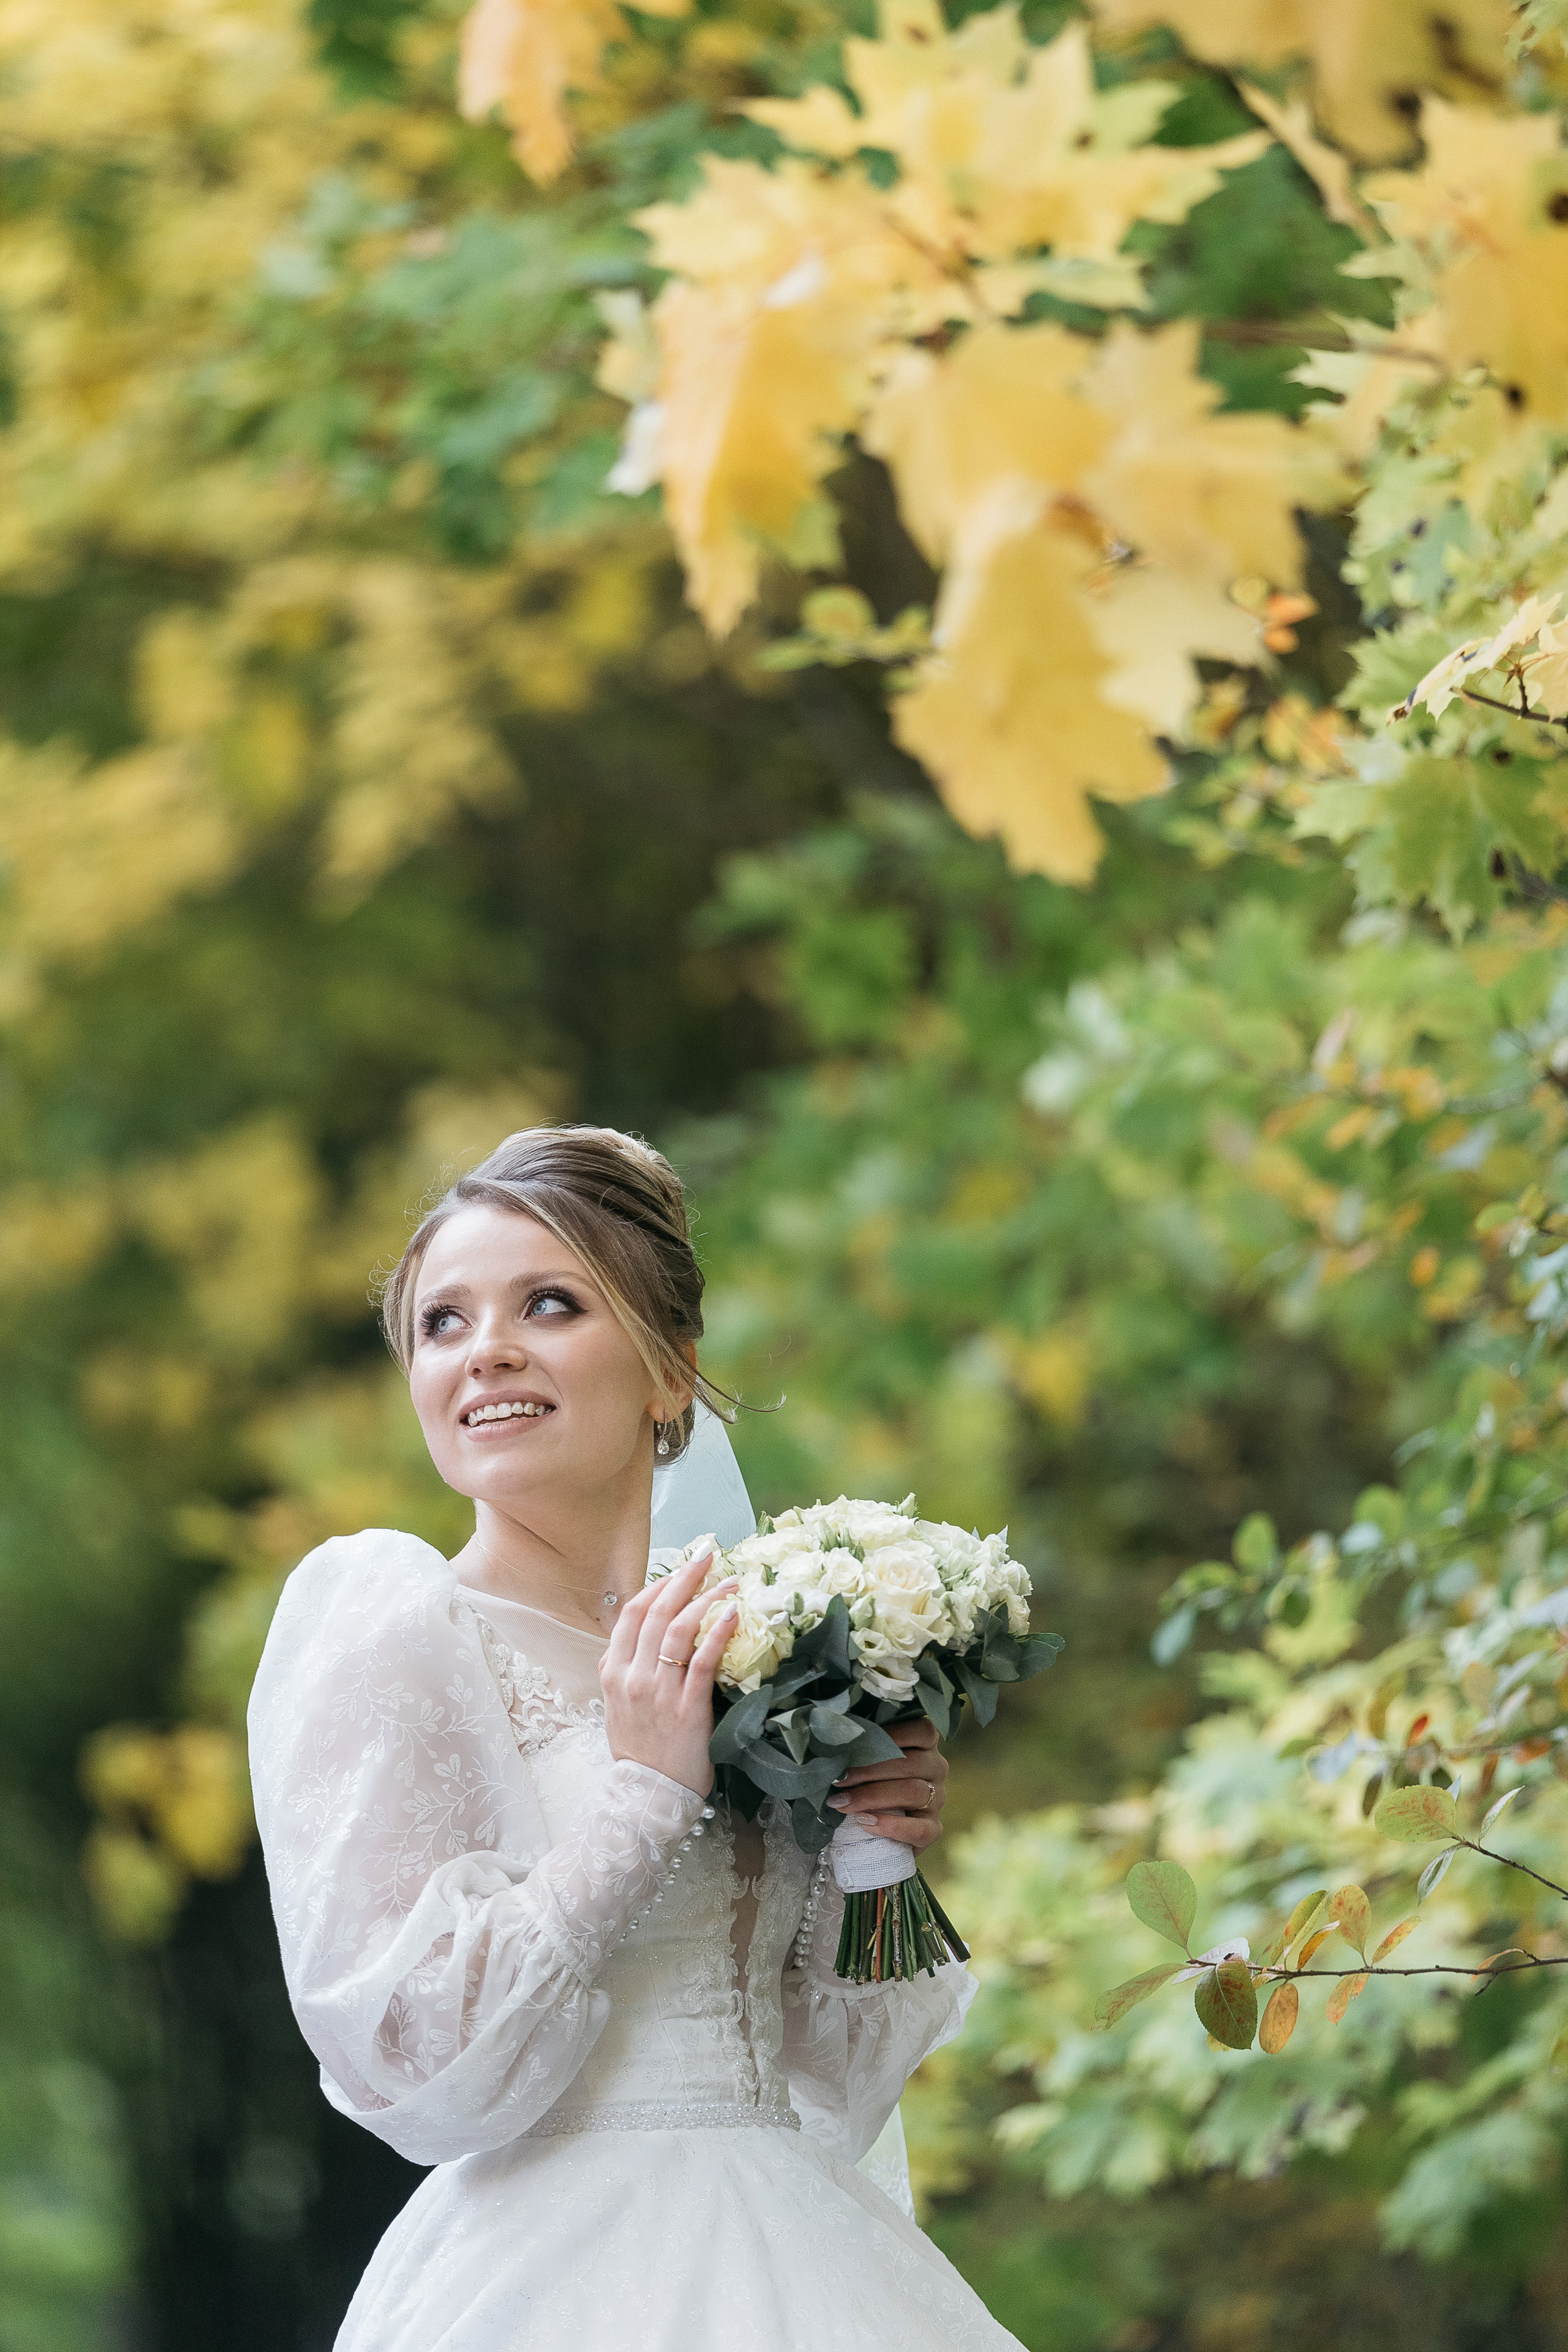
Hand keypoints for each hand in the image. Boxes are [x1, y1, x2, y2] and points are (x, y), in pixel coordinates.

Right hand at [600, 1548, 736, 1796]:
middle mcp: (633, 1676)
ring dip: (706, 1599)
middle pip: (658, 1612)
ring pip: (680, 1630)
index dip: (657, 1585)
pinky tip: (733, 1614)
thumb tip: (646, 1636)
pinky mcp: (688, 1709)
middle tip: (707, 1557)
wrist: (646, 1796)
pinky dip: (717, 1633)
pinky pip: (702, 1661)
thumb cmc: (638, 1750)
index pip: (632, 1613)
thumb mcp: (617, 1704)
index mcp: (613, 1671)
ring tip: (729, 1581)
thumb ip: (625, 1668)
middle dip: (684, 1579)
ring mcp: (659, 1692)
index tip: (680, 1569)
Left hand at [827, 1716, 947, 1853]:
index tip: (854, 1745)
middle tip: (837, 1779)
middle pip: (910, 1763)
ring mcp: (938, 1799)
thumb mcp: (869, 1757)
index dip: (891, 1735)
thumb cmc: (868, 1779)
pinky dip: (891, 1826)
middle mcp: (937, 1767)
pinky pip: (920, 1829)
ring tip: (842, 1803)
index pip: (921, 1730)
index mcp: (926, 1744)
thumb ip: (864, 1746)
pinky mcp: (934, 1828)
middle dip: (868, 1771)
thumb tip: (839, 1739)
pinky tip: (865, 1823)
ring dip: (872, 1797)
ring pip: (913, 1792)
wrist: (874, 1826)